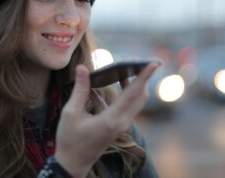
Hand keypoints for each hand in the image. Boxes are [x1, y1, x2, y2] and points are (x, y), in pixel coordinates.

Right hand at [54, 63, 158, 177]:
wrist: (73, 164)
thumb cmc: (70, 139)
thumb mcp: (71, 113)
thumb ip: (79, 89)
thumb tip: (82, 68)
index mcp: (112, 119)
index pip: (133, 93)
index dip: (144, 77)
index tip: (154, 63)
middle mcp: (122, 122)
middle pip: (140, 96)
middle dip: (142, 78)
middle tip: (139, 61)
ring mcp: (121, 126)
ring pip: (135, 102)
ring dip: (134, 85)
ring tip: (128, 69)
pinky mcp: (118, 127)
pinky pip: (126, 107)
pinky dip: (122, 94)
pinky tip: (106, 86)